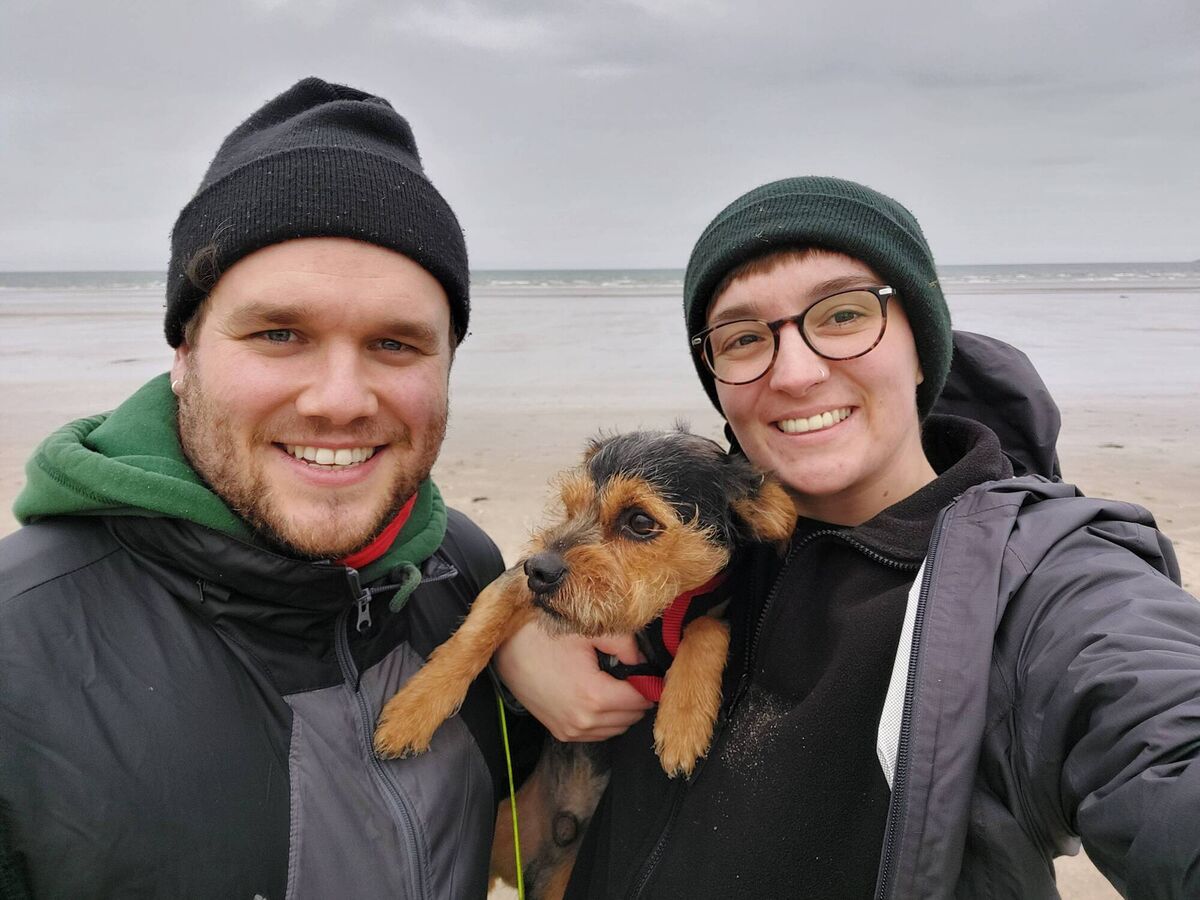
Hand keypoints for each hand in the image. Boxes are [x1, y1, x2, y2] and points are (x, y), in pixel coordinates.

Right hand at [493, 622, 652, 741]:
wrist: (505, 649)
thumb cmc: (544, 637)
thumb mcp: (589, 632)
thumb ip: (626, 645)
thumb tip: (644, 662)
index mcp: (594, 696)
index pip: (641, 699)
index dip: (650, 683)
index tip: (652, 670)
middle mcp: (583, 721)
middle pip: (632, 717)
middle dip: (638, 696)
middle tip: (634, 674)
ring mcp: (571, 730)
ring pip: (616, 728)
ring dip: (623, 710)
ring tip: (617, 684)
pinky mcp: (561, 732)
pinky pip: (597, 733)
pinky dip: (606, 720)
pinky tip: (600, 696)